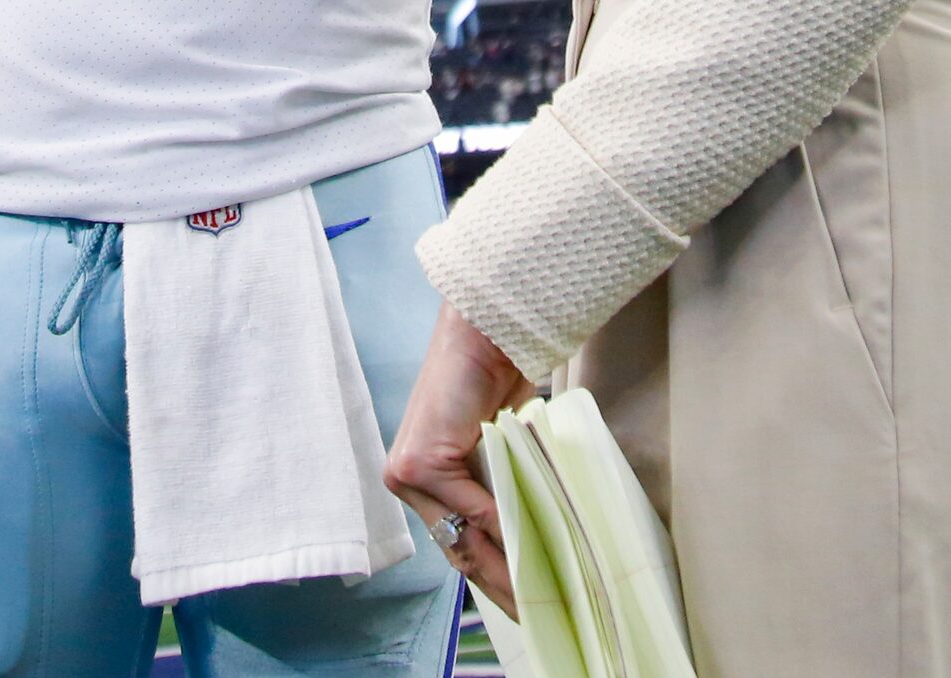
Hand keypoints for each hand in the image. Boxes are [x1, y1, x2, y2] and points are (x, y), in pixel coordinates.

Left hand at [383, 301, 531, 614]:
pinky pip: (472, 510)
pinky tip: (533, 549)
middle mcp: (408, 482)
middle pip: (459, 551)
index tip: (528, 608)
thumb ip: (500, 493)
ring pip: (464, 537)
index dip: (494, 580)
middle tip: (541, 614)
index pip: (459, 544)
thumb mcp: (499, 452)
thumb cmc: (495, 385)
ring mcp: (407, 474)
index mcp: (425, 481)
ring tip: (544, 596)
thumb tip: (524, 547)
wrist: (485, 335)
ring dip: (506, 567)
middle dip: (501, 585)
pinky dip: (504, 528)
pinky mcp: (419, 463)